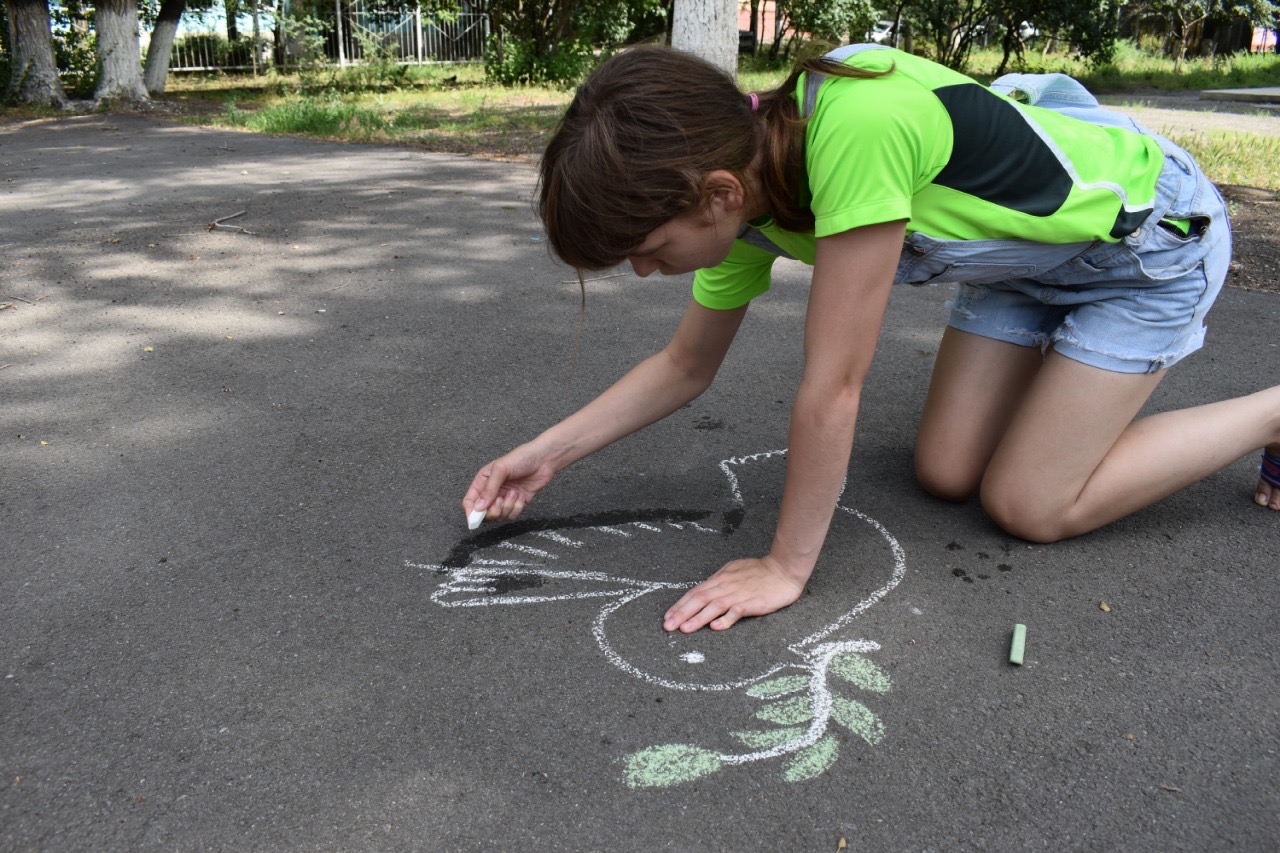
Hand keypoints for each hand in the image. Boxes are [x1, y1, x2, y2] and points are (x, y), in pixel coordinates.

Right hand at [463, 444, 557, 524]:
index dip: (471, 512)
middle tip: (500, 500)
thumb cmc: (521, 458)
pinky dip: (517, 508)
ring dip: (508, 507)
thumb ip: (489, 488)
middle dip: (493, 511)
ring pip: (499, 516)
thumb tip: (479, 507)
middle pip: (484, 513)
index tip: (475, 519)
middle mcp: (492, 492)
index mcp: (483, 481)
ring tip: (514, 492)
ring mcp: (505, 498)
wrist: (544, 459)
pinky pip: (512, 515)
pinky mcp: (517, 503)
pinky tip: (521, 496)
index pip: (470, 501)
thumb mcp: (501, 469)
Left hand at [662, 555, 810, 632]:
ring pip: (713, 606)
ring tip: (684, 629)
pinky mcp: (752, 602)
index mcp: (720, 578)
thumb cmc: (760, 571)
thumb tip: (705, 590)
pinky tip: (715, 627)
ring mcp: (738, 594)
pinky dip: (725, 619)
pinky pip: (736, 611)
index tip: (667, 616)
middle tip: (667, 626)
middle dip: (681, 613)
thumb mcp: (734, 571)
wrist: (784, 569)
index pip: (695, 592)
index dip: (680, 604)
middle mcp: (726, 586)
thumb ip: (720, 581)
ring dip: (697, 618)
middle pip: (699, 599)